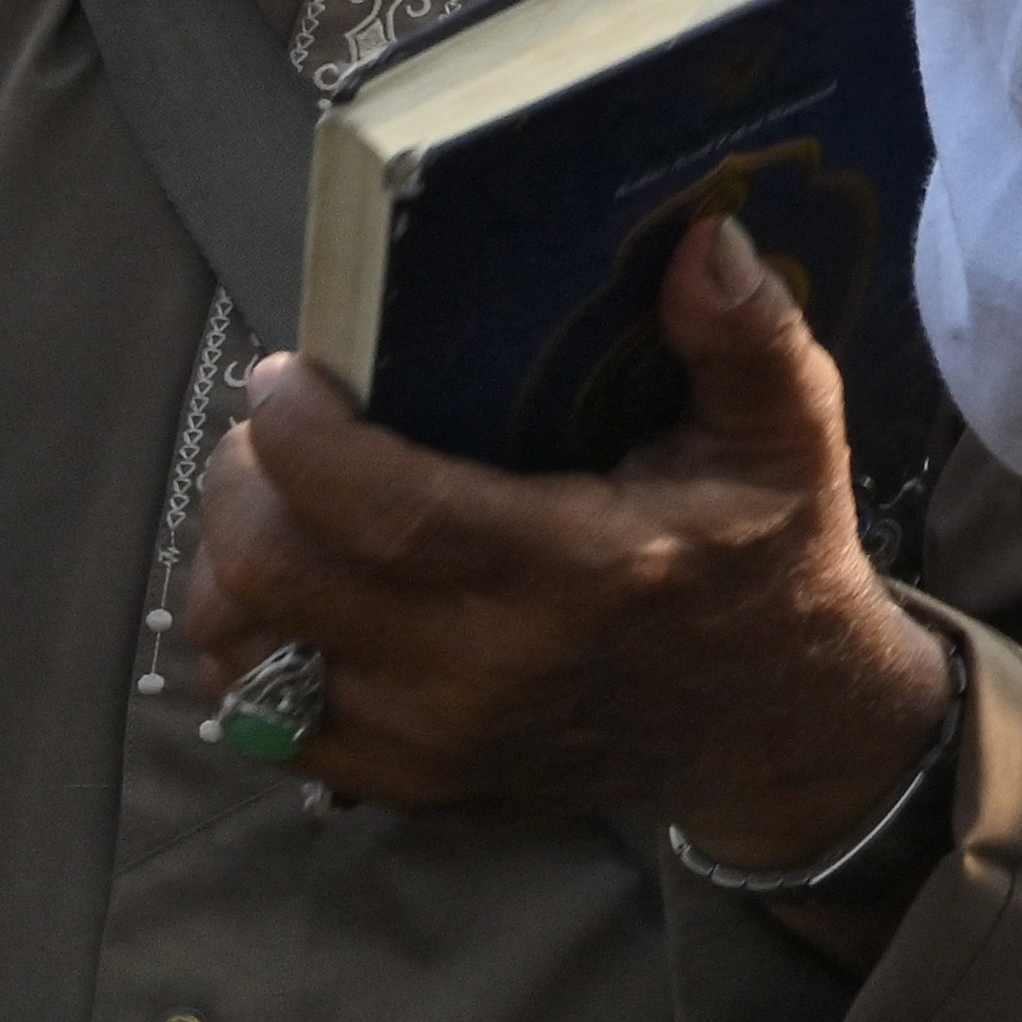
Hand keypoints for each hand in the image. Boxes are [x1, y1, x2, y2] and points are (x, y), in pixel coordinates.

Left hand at [183, 217, 953, 867]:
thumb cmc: (769, 556)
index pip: (382, 510)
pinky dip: (252, 644)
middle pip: (276, 577)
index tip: (287, 373)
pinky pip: (258, 718)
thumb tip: (702, 236)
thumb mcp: (789, 436)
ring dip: (231, 567)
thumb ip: (749, 336)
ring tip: (279, 504)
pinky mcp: (405, 786)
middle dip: (243, 485)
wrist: (773, 728)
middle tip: (277, 428)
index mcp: (579, 570)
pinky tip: (301, 590)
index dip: (300, 437)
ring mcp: (434, 742)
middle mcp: (486, 667)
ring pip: (244, 651)